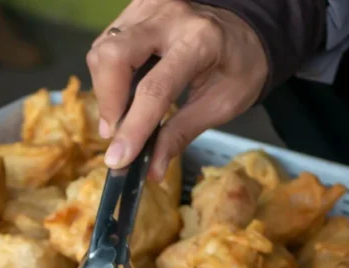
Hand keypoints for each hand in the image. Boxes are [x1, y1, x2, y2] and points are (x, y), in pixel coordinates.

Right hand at [87, 0, 268, 180]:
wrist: (245, 29)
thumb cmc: (239, 66)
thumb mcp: (221, 105)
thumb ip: (182, 134)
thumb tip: (152, 169)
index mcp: (200, 41)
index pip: (155, 88)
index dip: (133, 127)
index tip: (118, 159)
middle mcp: (170, 17)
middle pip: (114, 55)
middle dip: (107, 100)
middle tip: (116, 131)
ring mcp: (149, 7)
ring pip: (103, 49)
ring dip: (106, 89)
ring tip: (123, 114)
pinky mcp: (136, 8)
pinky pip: (106, 43)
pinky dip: (109, 73)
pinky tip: (125, 88)